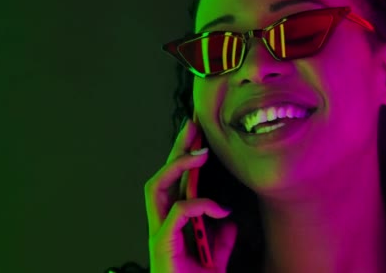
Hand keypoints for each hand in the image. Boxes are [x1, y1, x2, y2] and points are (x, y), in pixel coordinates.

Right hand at [144, 119, 236, 272]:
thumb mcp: (216, 258)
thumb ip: (221, 238)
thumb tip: (229, 220)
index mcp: (174, 224)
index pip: (175, 183)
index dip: (184, 157)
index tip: (199, 136)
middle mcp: (162, 225)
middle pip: (161, 177)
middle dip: (176, 149)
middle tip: (193, 127)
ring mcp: (159, 235)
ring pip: (156, 188)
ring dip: (178, 166)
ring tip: (201, 154)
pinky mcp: (162, 247)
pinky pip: (178, 214)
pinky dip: (199, 205)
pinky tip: (220, 207)